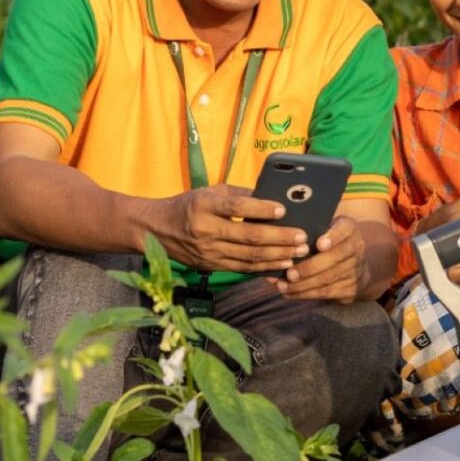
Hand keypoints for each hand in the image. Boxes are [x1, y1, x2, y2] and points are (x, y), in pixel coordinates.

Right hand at [143, 184, 309, 274]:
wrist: (157, 230)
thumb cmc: (188, 205)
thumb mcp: (209, 192)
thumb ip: (239, 195)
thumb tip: (273, 198)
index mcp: (204, 205)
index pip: (237, 208)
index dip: (261, 209)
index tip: (283, 209)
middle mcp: (205, 230)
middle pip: (248, 237)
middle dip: (280, 238)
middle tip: (302, 237)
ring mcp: (208, 252)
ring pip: (249, 257)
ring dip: (278, 256)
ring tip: (299, 252)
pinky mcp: (210, 266)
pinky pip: (243, 268)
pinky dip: (265, 267)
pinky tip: (282, 264)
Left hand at [271, 215, 365, 301]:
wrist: (356, 265)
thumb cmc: (329, 242)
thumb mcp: (325, 230)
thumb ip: (308, 233)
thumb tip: (278, 241)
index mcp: (349, 229)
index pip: (344, 230)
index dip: (333, 238)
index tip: (319, 244)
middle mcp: (356, 248)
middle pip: (334, 258)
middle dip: (310, 268)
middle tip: (289, 274)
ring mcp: (355, 269)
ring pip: (328, 278)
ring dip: (303, 284)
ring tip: (283, 286)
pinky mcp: (351, 288)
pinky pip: (326, 292)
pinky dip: (306, 294)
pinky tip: (290, 293)